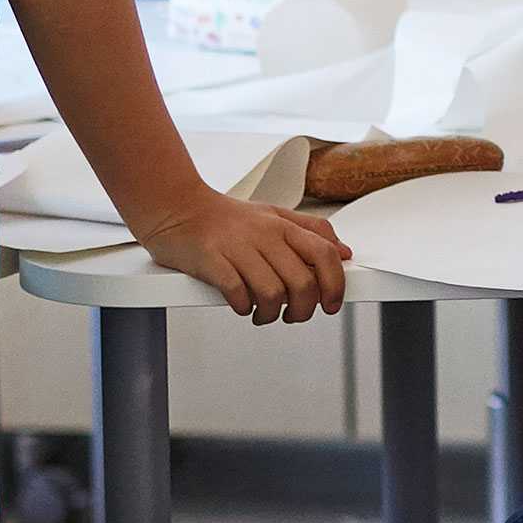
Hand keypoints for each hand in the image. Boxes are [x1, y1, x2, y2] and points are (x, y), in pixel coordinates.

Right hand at [133, 191, 351, 323]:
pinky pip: (238, 293)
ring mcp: (238, 247)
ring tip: (262, 313)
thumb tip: (345, 252)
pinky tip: (241, 305)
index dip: (335, 284)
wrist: (177, 208)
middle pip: (303, 282)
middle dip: (304, 310)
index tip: (331, 304)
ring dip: (271, 314)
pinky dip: (243, 307)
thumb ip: (311, 231)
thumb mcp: (275, 216)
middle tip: (293, 315)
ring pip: (273, 293)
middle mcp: (265, 234)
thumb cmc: (226, 218)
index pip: (325, 254)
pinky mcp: (212, 260)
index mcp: (283, 225)